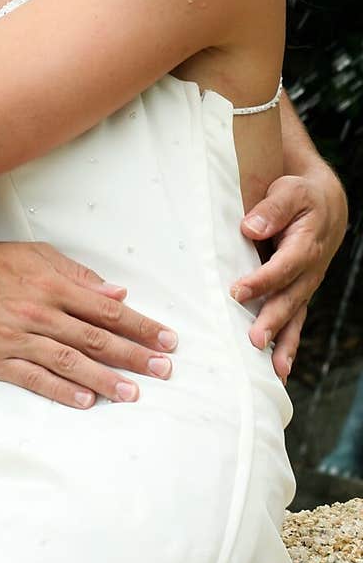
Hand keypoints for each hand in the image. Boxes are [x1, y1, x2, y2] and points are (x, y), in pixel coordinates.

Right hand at [0, 237, 177, 407]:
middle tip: (164, 369)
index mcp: (51, 285)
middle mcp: (38, 313)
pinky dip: (62, 390)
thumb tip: (116, 295)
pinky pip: (35, 379)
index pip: (106, 310)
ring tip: (133, 392)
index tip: (166, 339)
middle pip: (95, 338)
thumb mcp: (36, 255)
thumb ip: (78, 276)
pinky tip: (87, 400)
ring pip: (70, 362)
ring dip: (105, 379)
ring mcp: (16, 339)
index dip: (140, 325)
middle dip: (134, 355)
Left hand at [234, 167, 347, 383]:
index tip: (238, 291)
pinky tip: (277, 369)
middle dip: (273, 321)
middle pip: (290, 298)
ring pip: (295, 316)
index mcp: (306, 244)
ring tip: (273, 370)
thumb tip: (250, 228)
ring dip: (283, 342)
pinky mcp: (299, 292)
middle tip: (254, 340)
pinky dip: (288, 345)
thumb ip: (272, 209)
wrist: (324, 204)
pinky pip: (295, 321)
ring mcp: (306, 284)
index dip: (262, 280)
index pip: (283, 266)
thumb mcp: (289, 192)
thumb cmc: (300, 196)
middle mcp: (309, 270)